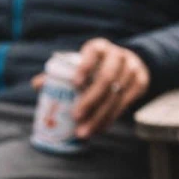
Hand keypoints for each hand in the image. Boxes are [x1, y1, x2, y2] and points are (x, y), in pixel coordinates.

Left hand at [32, 39, 150, 138]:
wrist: (128, 64)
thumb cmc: (94, 66)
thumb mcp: (80, 64)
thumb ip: (59, 73)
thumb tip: (37, 85)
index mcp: (99, 47)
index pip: (92, 53)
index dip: (85, 67)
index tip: (74, 83)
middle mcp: (118, 55)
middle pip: (106, 78)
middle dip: (90, 99)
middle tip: (76, 117)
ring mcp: (132, 68)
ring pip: (116, 94)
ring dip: (100, 115)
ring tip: (84, 131)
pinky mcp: (141, 82)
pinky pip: (126, 103)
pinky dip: (111, 118)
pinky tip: (99, 129)